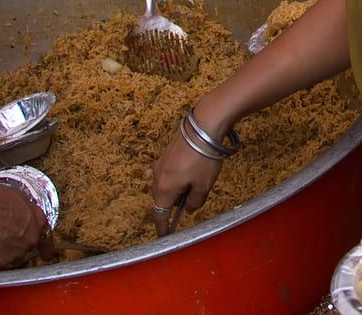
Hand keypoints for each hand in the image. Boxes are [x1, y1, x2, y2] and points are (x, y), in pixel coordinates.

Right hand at [0, 182, 54, 268]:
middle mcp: (31, 238)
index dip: (46, 243)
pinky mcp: (1, 263)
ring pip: (14, 256)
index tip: (47, 251)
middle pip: (28, 246)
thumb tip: (19, 212)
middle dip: (18, 244)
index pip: (46, 233)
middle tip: (3, 238)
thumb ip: (23, 209)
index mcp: (37, 219)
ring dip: (5, 252)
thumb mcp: (17, 196)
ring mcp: (17, 252)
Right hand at [149, 115, 225, 236]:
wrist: (203, 125)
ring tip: (197, 185)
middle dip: (173, 206)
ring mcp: (161, 162)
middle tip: (188, 207)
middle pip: (162, 199)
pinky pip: (169, 172)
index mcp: (164, 189)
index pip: (159, 214)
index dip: (162, 227)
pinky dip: (178, 178)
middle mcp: (158, 176)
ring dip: (178, 190)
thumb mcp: (204, 186)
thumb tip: (188, 206)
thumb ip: (195, 201)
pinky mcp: (167, 152)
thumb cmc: (204, 157)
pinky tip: (194, 172)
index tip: (164, 236)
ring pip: (166, 184)